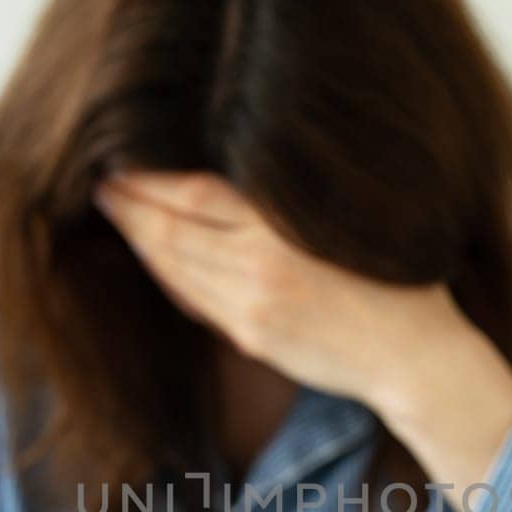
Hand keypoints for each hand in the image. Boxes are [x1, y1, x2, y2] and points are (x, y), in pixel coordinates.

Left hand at [93, 171, 511, 506]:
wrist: (415, 354)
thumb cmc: (394, 276)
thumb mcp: (347, 220)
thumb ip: (287, 203)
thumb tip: (231, 171)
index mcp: (285, 226)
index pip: (195, 193)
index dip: (149, 177)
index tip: (119, 156)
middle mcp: (261, 264)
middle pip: (172, 228)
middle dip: (129, 204)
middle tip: (96, 178)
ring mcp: (251, 305)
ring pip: (175, 266)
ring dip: (138, 237)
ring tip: (113, 209)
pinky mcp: (251, 336)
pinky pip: (194, 299)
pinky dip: (167, 274)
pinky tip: (152, 254)